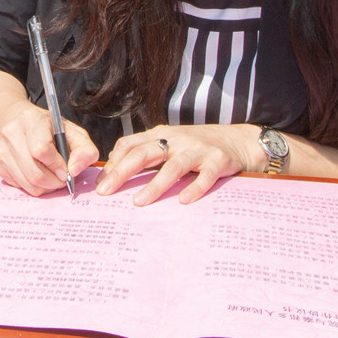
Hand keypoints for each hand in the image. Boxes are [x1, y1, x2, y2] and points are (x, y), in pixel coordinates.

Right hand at [0, 102, 98, 195]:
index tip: (66, 168)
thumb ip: (85, 150)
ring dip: (46, 187)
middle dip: (54, 182)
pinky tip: (39, 174)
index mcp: (31, 119)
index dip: (57, 165)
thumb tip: (74, 171)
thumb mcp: (74, 133)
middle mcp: (11, 133)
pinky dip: (34, 187)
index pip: (41, 150)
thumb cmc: (51, 129)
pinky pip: (20, 187)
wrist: (19, 123)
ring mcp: (2, 151)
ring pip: (28, 184)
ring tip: (52, 177)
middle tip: (62, 178)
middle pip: (34, 172)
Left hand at [97, 124, 255, 204]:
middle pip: (144, 153)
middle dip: (122, 172)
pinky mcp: (217, 161)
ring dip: (154, 185)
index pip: (130, 144)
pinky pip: (205, 176)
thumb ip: (146, 152)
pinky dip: (194, 188)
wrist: (237, 140)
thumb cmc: (196, 146)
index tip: (100, 182)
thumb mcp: (169, 143)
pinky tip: (184, 201)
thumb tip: (113, 167)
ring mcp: (197, 150)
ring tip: (138, 202)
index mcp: (161, 134)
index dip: (113, 162)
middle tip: (105, 191)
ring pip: (172, 167)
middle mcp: (176, 140)